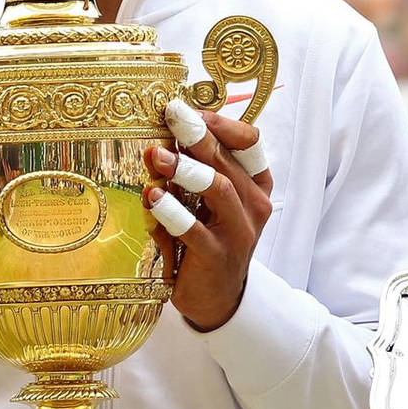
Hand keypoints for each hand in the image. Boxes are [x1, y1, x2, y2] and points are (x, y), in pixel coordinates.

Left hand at [145, 110, 273, 331]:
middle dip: (199, 135)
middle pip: (229, 161)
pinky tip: (152, 196)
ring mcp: (239, 232)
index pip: (250, 143)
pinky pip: (194, 230)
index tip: (192, 111)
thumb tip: (163, 136)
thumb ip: (196, 170)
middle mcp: (254, 205)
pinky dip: (171, 211)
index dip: (221, 123)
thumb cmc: (210, 239)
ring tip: (157, 155)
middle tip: (173, 114)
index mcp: (256, 185)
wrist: (216, 297)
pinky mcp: (217, 256)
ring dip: (186, 169)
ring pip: (219, 189)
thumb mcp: (209, 202)